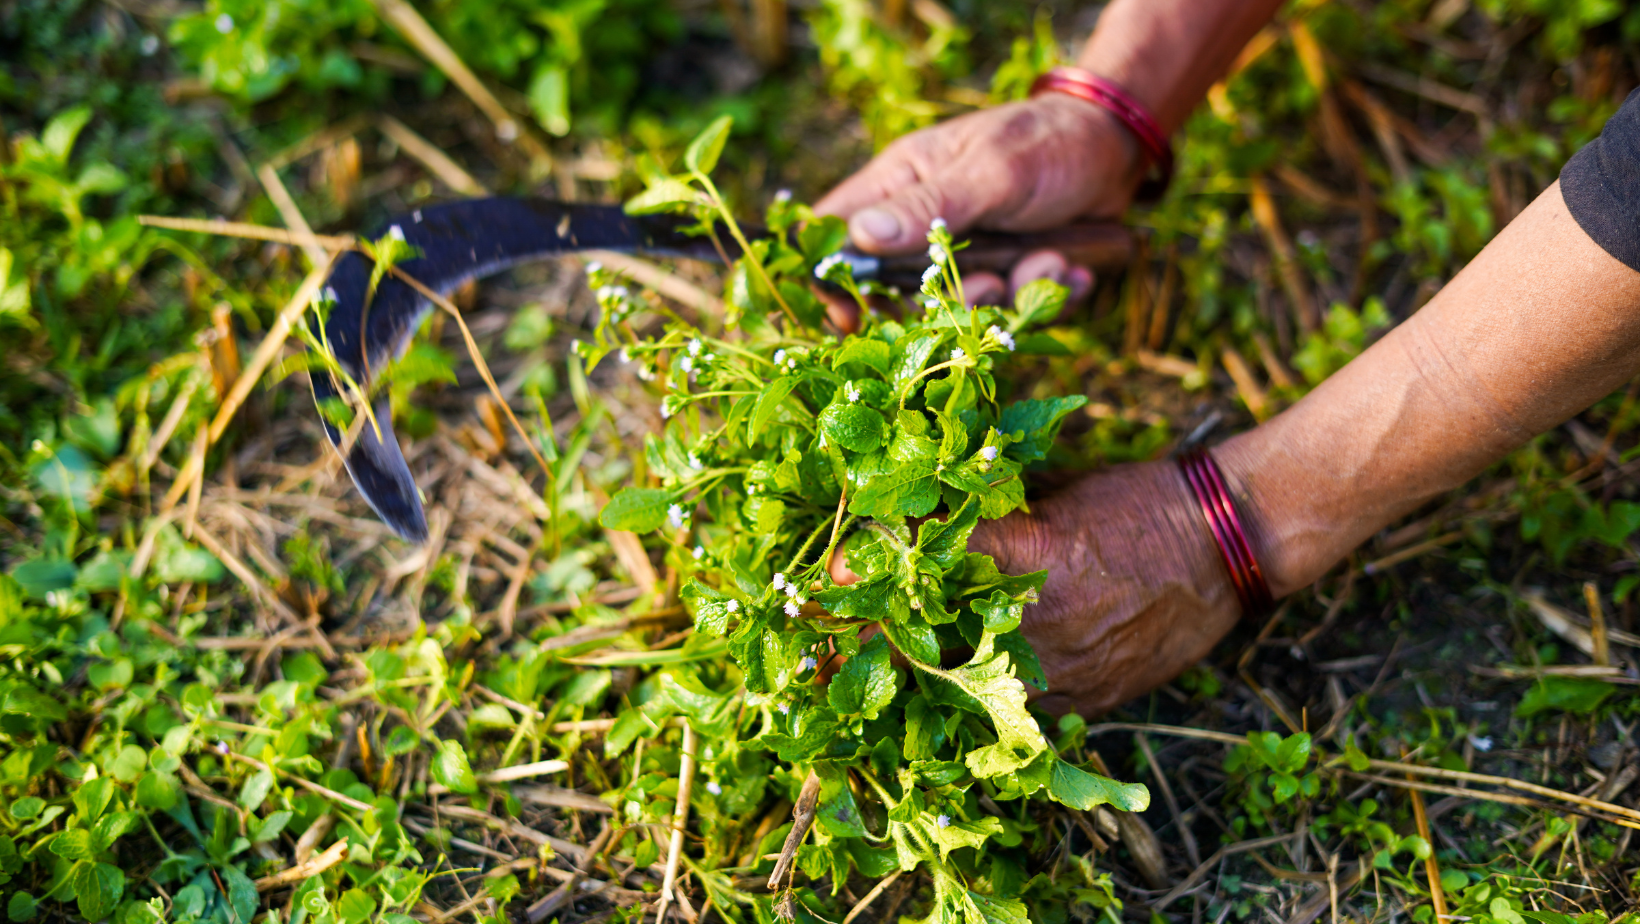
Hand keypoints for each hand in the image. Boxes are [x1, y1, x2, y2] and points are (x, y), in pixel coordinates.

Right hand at [814, 93, 1143, 310]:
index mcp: (899, 184)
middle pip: (896, 291)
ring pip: (956, 310)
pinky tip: (1069, 268)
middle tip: (989, 285)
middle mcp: (921, 225)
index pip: (837, 234)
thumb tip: (862, 235)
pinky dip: (1042, 299)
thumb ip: (931, 205)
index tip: (852, 316)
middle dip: (947, 301)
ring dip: (1008, 296)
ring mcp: (961, 256)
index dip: (834, 279)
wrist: (1116, 149)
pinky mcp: (1002, 277)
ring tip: (1049, 260)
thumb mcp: (991, 169)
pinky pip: (1008, 313)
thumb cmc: (1045, 142)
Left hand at [829, 460, 1242, 715]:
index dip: (866, 579)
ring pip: (961, 692)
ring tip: (862, 681)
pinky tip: (937, 703)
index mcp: (1025, 555)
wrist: (1224, 547)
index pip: (922, 568)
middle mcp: (1036, 620)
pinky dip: (970, 710)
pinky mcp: (1085, 703)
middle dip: (871, 645)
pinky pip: (1010, 721)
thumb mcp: (1048, 492)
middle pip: (925, 643)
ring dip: (910, 685)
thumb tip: (909, 518)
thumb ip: (983, 513)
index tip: (826, 582)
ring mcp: (1062, 671)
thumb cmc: (1132, 504)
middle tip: (821, 646)